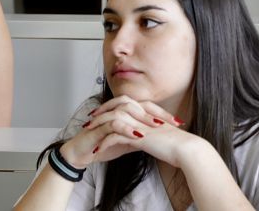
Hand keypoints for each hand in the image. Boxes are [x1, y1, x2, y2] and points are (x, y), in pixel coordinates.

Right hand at [59, 96, 183, 168]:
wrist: (80, 154)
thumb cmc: (103, 145)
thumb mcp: (127, 142)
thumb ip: (142, 136)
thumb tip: (161, 138)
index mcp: (125, 112)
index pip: (147, 108)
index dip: (163, 114)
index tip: (178, 123)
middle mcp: (117, 111)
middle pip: (140, 105)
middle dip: (157, 114)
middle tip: (171, 123)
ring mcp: (106, 116)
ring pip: (127, 110)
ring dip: (142, 118)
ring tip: (156, 126)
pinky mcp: (97, 126)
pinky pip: (113, 123)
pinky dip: (126, 128)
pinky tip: (136, 135)